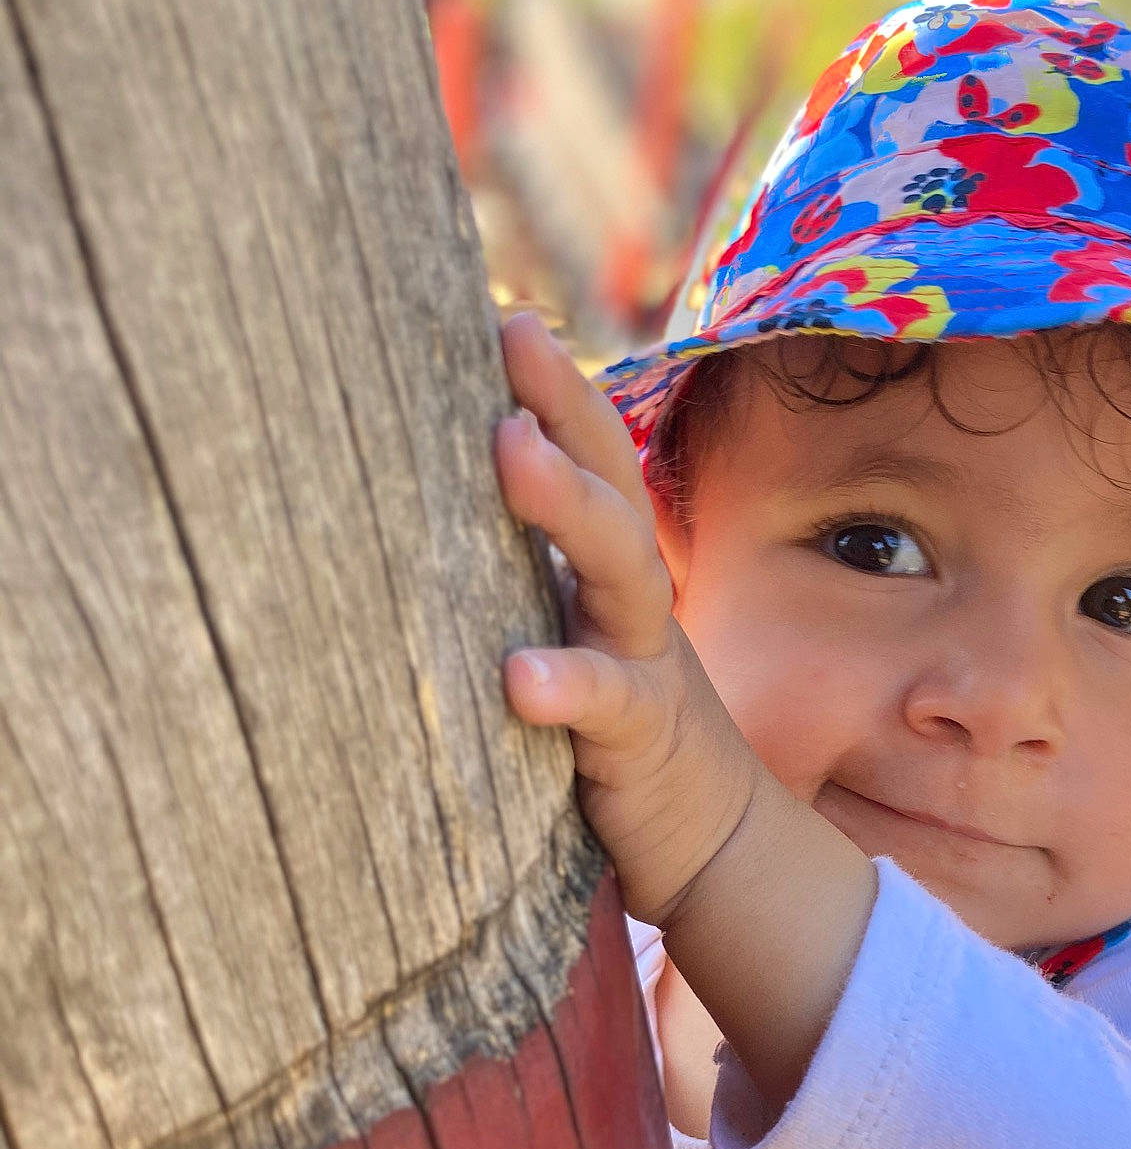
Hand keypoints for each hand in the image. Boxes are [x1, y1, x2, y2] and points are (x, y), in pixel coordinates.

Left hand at [496, 313, 761, 929]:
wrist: (713, 843)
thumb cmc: (610, 734)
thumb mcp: (565, 639)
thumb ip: (511, 582)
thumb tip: (399, 517)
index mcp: (605, 572)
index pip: (586, 456)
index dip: (550, 383)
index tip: (493, 305)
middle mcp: (629, 601)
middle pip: (609, 483)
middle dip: (565, 403)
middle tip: (512, 331)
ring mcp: (643, 663)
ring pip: (619, 569)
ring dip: (567, 507)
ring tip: (509, 451)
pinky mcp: (641, 742)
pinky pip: (608, 705)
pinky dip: (565, 685)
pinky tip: (517, 678)